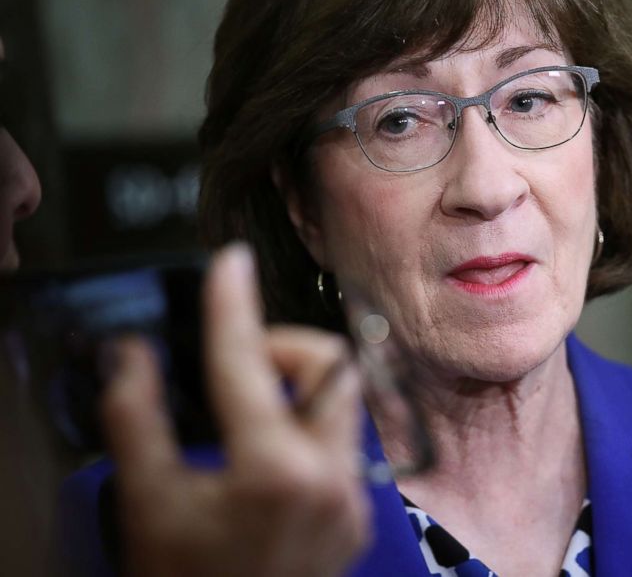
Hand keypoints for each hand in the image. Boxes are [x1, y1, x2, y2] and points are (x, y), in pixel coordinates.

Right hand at [101, 244, 368, 576]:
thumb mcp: (147, 505)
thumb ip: (137, 420)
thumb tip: (132, 356)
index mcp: (276, 472)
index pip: (250, 363)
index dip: (233, 305)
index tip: (229, 264)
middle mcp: (330, 479)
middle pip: (334, 365)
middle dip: (287, 346)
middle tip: (242, 359)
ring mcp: (352, 497)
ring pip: (347, 400)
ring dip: (300, 385)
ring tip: (250, 406)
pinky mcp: (357, 511)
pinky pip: (345, 440)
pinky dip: (308, 424)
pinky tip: (269, 448)